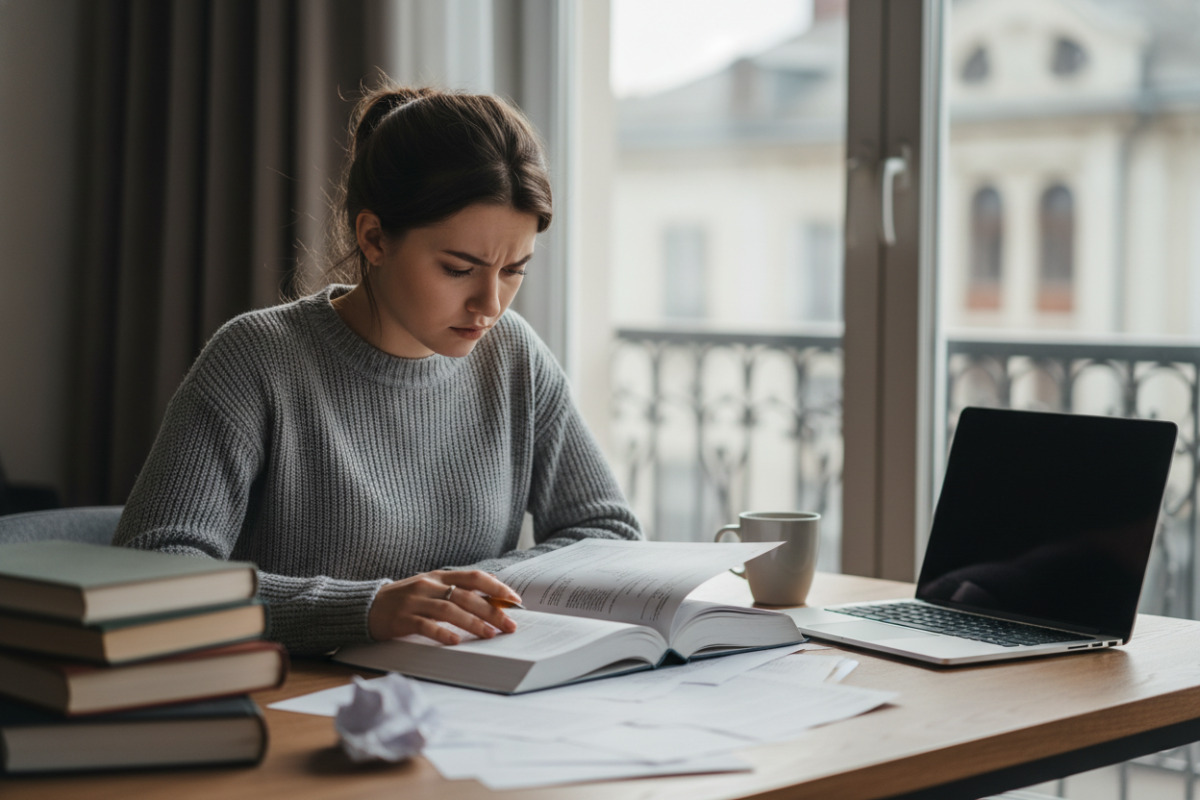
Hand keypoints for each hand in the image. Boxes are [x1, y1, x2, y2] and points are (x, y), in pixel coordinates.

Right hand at [368, 569, 522, 644]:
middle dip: (492, 611)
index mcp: (439, 576)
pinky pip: (425, 625)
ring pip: (449, 610)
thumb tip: (492, 592)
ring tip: (489, 635)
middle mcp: (429, 585)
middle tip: (509, 625)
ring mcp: (415, 602)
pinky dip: (442, 633)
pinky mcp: (402, 619)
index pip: (474, 577)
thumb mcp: (432, 587)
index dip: (497, 588)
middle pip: (466, 596)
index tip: (515, 601)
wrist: (367, 606)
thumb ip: (457, 588)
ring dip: (472, 622)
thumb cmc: (406, 599)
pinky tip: (455, 642)